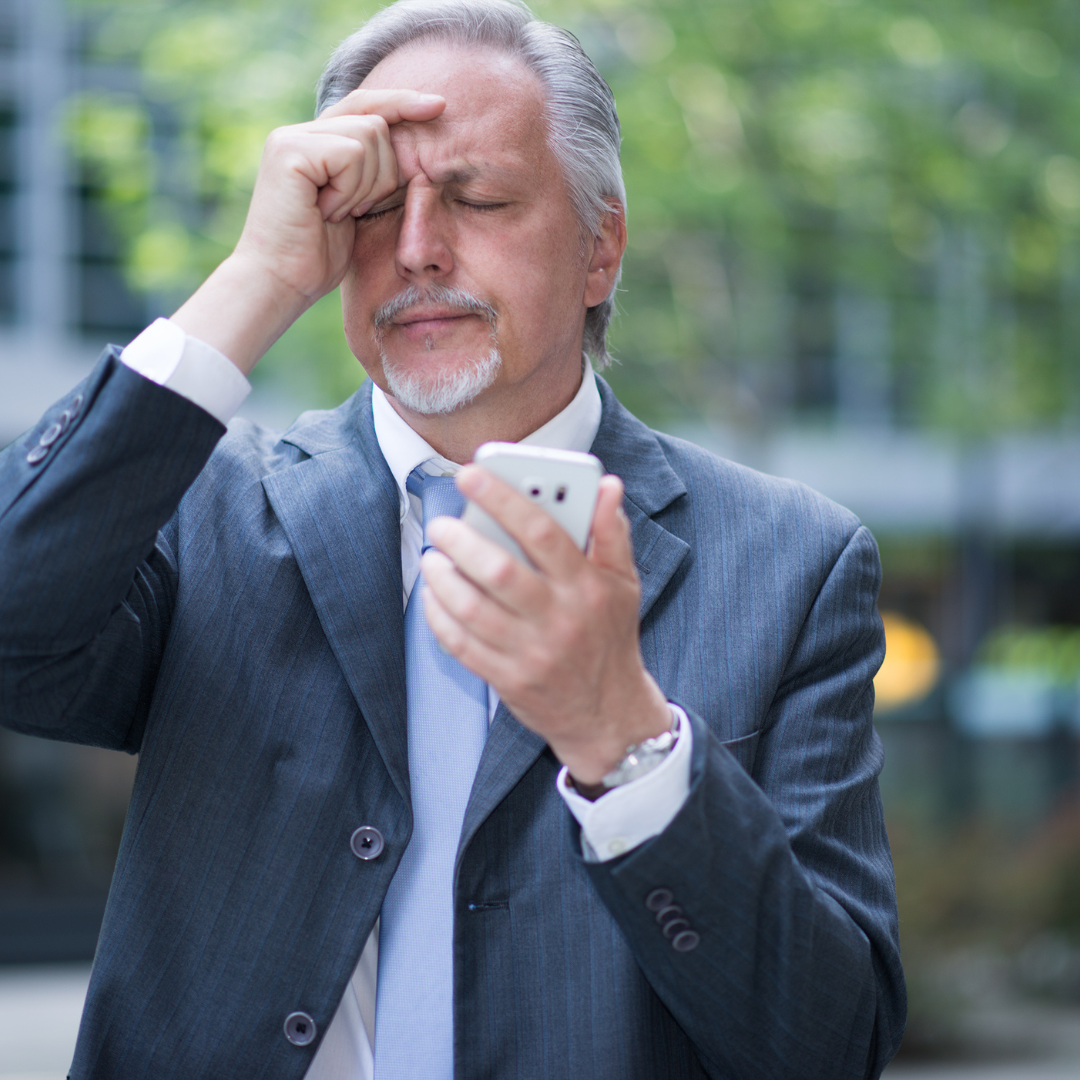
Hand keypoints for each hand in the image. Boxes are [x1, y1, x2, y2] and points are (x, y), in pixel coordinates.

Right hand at [172, 88, 444, 372]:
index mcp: (314, 142)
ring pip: (368, 137)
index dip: (401, 103)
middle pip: (376, 124)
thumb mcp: (356, 208)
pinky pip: (352, 154)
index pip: (365, 106)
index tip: (439, 106)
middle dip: (382, 175)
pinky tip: (325, 212)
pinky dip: (350, 190)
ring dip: (365, 187)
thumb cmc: (316, 257)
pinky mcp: (290, 150)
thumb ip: (372, 173)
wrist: (280, 283)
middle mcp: (299, 132)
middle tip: (353, 212)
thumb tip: (413, 149)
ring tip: (335, 213)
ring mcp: (291, 138)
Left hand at [420, 467, 671, 786]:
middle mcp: (560, 618)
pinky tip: (433, 595)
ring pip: (471, 608)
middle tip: (442, 523)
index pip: (542, 531)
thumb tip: (606, 485)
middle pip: (499, 570)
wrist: (608, 715)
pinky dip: (439, 616)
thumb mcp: (624, 583)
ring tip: (434, 558)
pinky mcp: (508, 680)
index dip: (504, 498)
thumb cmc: (610, 636)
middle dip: (461, 540)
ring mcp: (531, 652)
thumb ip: (612, 532)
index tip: (471, 474)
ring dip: (442, 578)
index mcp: (588, 586)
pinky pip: (460, 644)